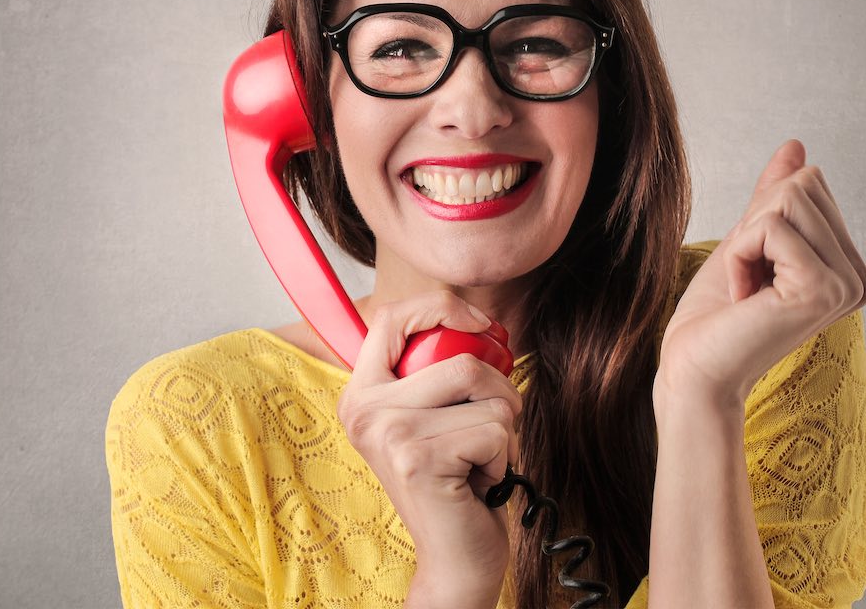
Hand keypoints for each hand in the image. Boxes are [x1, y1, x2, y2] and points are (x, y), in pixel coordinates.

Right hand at [336, 291, 519, 607]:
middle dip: (497, 390)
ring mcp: (387, 433)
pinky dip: (502, 457)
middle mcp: (363, 410)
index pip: (392, 316)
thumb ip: (439, 371)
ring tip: (480, 458)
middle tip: (490, 428)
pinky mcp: (417, 459)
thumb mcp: (437, 417)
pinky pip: (493, 428)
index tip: (480, 326)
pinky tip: (477, 482)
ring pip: (483, 390)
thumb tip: (481, 325)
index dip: (443, 307)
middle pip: (458, 356)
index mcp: (362, 393)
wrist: (455, 558)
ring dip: (503, 426)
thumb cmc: (457, 481)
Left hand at [657, 140, 865, 406]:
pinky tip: (744, 298)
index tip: (755, 270)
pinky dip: (739, 254)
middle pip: (802, 185)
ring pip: (786, 200)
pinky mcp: (820, 287)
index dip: (762, 217)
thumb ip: (774, 198)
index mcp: (849, 267)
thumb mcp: (747, 241)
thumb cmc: (714, 315)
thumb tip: (795, 147)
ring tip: (746, 290)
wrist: (694, 369)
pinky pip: (770, 226)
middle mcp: (857, 278)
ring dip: (745, 241)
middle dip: (755, 224)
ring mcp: (844, 284)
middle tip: (747, 280)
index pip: (810, 183)